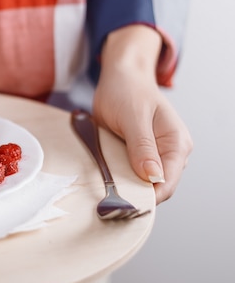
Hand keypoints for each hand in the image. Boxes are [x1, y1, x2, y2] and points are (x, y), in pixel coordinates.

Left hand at [93, 26, 191, 203]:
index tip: (121, 206)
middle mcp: (172, 151)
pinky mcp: (142, 154)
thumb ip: (142, 146)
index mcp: (177, 143)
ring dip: (127, 187)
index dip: (146, 197)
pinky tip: (107, 179)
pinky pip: (134, 173)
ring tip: (105, 192)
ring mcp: (158, 154)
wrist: (121, 77)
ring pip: (145, 183)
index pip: (167, 183)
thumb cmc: (127, 91)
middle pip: (157, 187)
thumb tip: (153, 176)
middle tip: (107, 204)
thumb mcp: (132, 117)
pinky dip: (122, 178)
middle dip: (135, 195)